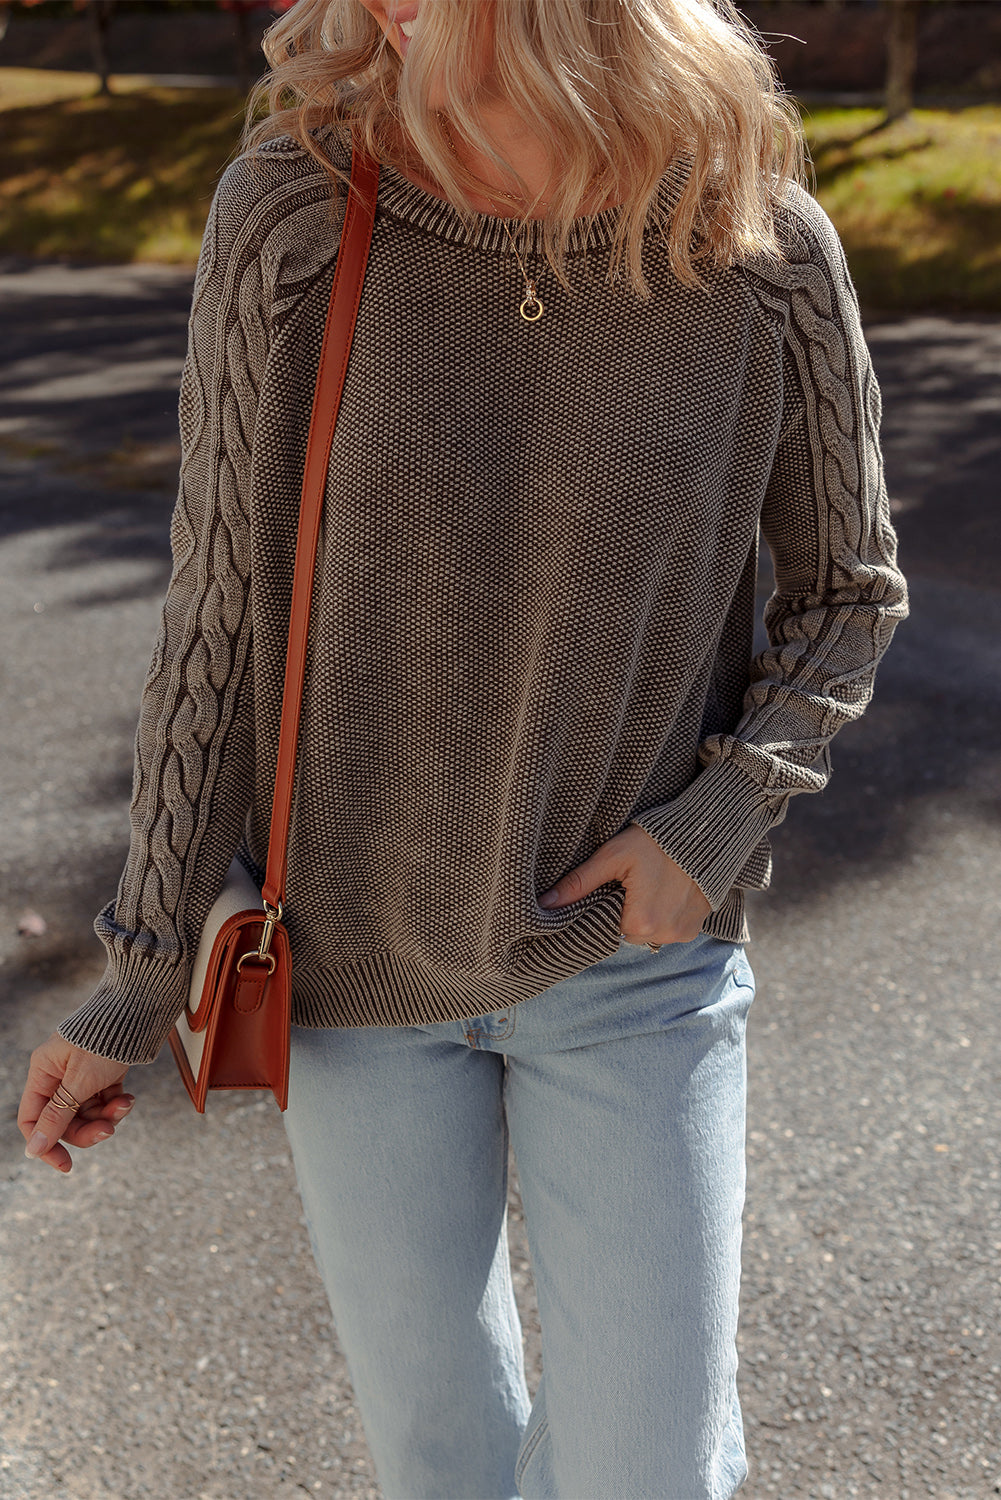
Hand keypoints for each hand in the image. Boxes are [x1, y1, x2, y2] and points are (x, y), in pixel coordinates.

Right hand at [18, 1035, 133, 1173]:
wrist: (141, 1009)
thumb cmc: (106, 1039)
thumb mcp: (80, 1080)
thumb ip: (57, 1116)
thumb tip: (33, 1149)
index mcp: (43, 1072)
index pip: (33, 1119)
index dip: (47, 1144)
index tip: (66, 1165)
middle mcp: (59, 1074)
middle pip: (65, 1120)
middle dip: (87, 1129)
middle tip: (108, 1131)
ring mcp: (83, 1074)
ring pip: (88, 1113)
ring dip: (107, 1116)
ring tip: (125, 1106)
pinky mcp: (105, 1073)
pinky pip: (106, 1101)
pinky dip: (117, 1105)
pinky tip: (129, 1099)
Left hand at [539, 824, 711, 945]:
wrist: (705, 832)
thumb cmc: (656, 841)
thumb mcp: (612, 856)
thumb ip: (578, 883)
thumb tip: (544, 904)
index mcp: (639, 922)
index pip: (606, 927)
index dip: (606, 907)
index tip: (612, 887)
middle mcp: (662, 935)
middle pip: (628, 932)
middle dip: (625, 912)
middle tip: (632, 882)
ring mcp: (681, 934)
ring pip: (648, 932)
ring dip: (646, 915)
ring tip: (651, 884)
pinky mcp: (695, 928)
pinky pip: (670, 929)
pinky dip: (665, 915)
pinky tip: (666, 890)